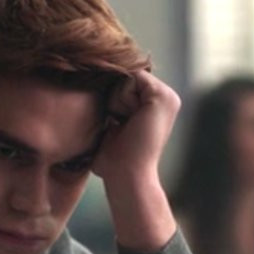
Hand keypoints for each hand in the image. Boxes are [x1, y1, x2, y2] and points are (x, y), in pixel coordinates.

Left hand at [92, 71, 179, 249]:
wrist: (126, 176)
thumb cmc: (113, 160)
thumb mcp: (110, 127)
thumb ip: (109, 107)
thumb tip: (86, 91)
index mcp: (156, 104)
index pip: (123, 82)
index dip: (111, 100)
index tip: (114, 123)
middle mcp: (166, 97)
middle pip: (124, 77)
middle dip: (113, 100)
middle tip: (120, 125)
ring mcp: (168, 96)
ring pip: (127, 77)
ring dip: (117, 101)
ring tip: (125, 124)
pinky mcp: (162, 96)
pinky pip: (131, 79)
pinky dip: (121, 99)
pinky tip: (128, 120)